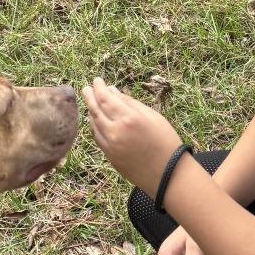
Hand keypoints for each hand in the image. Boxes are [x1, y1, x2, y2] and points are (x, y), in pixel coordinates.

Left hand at [81, 77, 182, 196]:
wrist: (168, 174)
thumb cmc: (166, 142)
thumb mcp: (153, 116)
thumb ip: (130, 103)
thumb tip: (112, 91)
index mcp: (129, 118)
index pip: (106, 98)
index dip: (98, 88)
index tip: (96, 80)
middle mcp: (116, 131)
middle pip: (95, 110)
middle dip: (89, 97)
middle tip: (86, 88)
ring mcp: (110, 145)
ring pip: (93, 124)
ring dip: (90, 111)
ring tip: (91, 102)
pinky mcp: (109, 156)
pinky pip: (96, 137)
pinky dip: (94, 126)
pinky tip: (96, 120)